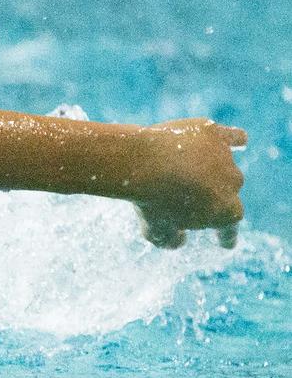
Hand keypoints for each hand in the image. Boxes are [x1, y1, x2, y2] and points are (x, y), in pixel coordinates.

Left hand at [133, 118, 246, 248]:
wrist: (140, 163)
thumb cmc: (148, 201)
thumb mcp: (155, 231)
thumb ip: (170, 240)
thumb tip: (179, 239)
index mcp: (226, 212)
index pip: (229, 227)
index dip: (226, 236)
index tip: (225, 243)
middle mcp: (233, 183)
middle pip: (225, 192)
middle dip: (210, 196)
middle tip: (185, 196)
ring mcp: (224, 156)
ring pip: (223, 165)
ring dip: (212, 169)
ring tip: (191, 170)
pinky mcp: (211, 133)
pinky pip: (231, 136)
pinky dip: (233, 139)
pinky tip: (237, 141)